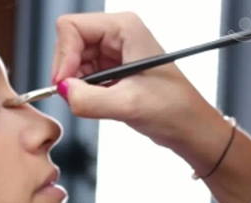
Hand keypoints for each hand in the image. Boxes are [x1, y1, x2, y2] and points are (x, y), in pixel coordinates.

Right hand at [51, 12, 226, 148]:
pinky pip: (79, 78)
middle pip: (68, 44)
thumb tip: (63, 91)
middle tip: (76, 95)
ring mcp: (111, 54)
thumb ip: (89, 99)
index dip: (63, 55)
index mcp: (124, 28)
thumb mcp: (129, 105)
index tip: (64, 82)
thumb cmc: (174, 108)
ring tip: (95, 101)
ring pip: (71, 63)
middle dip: (67, 72)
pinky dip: (81, 92)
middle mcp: (116, 36)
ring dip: (75, 85)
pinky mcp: (108, 71)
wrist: (187, 127)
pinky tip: (98, 102)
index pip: (71, 27)